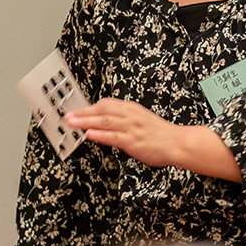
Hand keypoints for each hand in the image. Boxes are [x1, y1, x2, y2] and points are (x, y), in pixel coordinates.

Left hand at [66, 98, 182, 167]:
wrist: (176, 142)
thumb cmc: (159, 133)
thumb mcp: (140, 119)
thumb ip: (123, 119)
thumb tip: (105, 122)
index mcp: (131, 108)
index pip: (106, 103)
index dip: (89, 107)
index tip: (77, 111)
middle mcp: (130, 115)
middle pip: (102, 110)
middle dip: (83, 113)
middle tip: (68, 116)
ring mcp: (131, 128)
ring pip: (104, 121)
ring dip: (86, 121)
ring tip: (73, 124)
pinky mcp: (133, 141)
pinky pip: (113, 136)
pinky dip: (100, 134)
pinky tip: (90, 134)